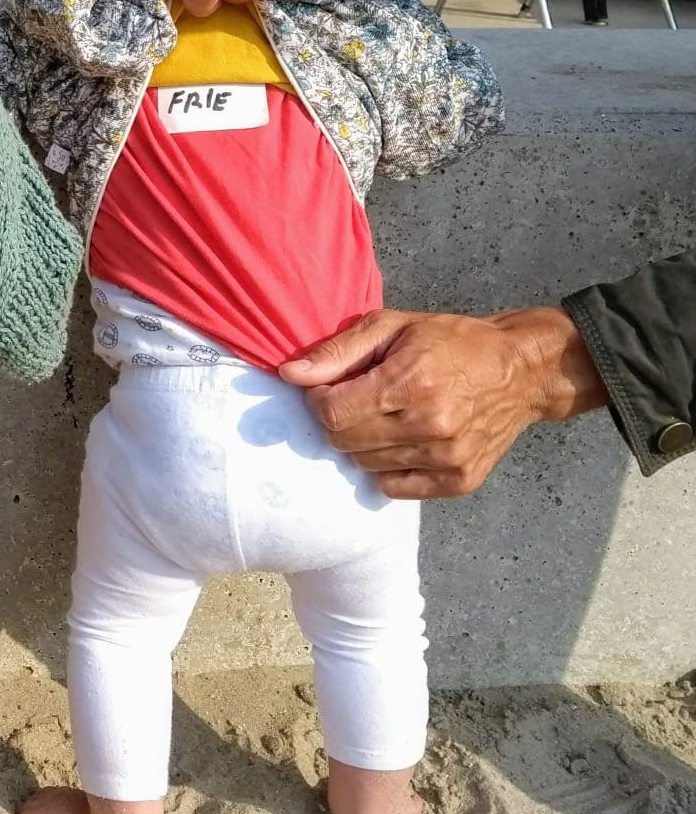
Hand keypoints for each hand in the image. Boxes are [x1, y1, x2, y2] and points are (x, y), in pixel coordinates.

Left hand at [278, 307, 607, 498]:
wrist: (523, 371)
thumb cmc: (454, 341)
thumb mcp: (393, 326)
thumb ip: (337, 352)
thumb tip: (290, 375)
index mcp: (410, 384)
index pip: (330, 413)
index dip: (317, 399)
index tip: (329, 386)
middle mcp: (429, 427)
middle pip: (342, 442)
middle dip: (337, 419)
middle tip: (357, 398)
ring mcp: (446, 459)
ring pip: (364, 465)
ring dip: (361, 441)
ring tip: (386, 414)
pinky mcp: (459, 481)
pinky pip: (394, 487)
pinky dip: (386, 466)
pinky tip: (402, 438)